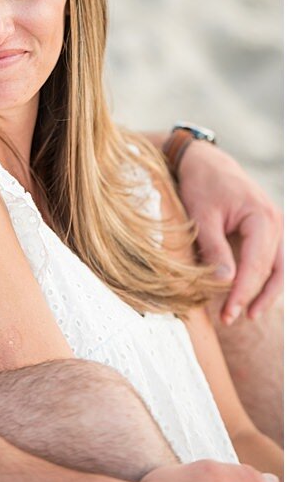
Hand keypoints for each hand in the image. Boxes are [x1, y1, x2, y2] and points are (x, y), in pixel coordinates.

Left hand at [177, 141, 283, 322]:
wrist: (205, 162)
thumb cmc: (201, 186)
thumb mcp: (201, 217)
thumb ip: (214, 249)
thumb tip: (224, 282)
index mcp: (262, 219)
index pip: (257, 265)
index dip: (243, 293)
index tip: (228, 314)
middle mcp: (276, 223)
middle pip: (274, 270)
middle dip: (255, 297)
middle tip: (232, 319)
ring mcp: (276, 227)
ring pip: (279, 268)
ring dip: (265, 292)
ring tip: (247, 314)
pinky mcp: (268, 231)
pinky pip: (272, 260)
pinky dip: (263, 278)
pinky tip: (250, 295)